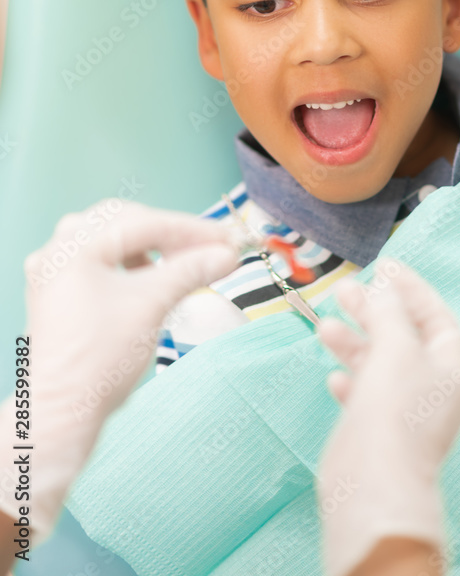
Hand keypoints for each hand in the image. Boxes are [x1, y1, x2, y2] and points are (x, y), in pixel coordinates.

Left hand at [0, 199, 240, 542]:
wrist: (63, 413)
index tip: (228, 240)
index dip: (192, 230)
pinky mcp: (60, 291)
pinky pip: (102, 260)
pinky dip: (131, 262)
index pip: (144, 223)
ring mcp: (55, 270)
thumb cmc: (100, 359)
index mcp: (74, 246)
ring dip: (150, 245)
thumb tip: (228, 254)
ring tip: (183, 262)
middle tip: (210, 247)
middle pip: (125, 221)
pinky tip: (152, 276)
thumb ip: (191, 270)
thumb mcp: (152, 305)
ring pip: (112, 239)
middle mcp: (58, 250)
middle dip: (170, 233)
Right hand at [315, 258, 459, 575]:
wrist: (373, 483)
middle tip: (344, 290)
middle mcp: (433, 386)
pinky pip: (365, 392)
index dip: (409, 288)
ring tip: (325, 325)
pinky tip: (334, 375)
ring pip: (379, 362)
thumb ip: (390, 312)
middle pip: (403, 335)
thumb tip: (384, 287)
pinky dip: (350, 378)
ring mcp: (405, 409)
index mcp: (452, 366)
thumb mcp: (396, 347)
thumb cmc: (394, 410)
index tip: (383, 265)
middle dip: (374, 310)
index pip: (435, 315)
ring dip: (354, 341)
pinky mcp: (377, 428)